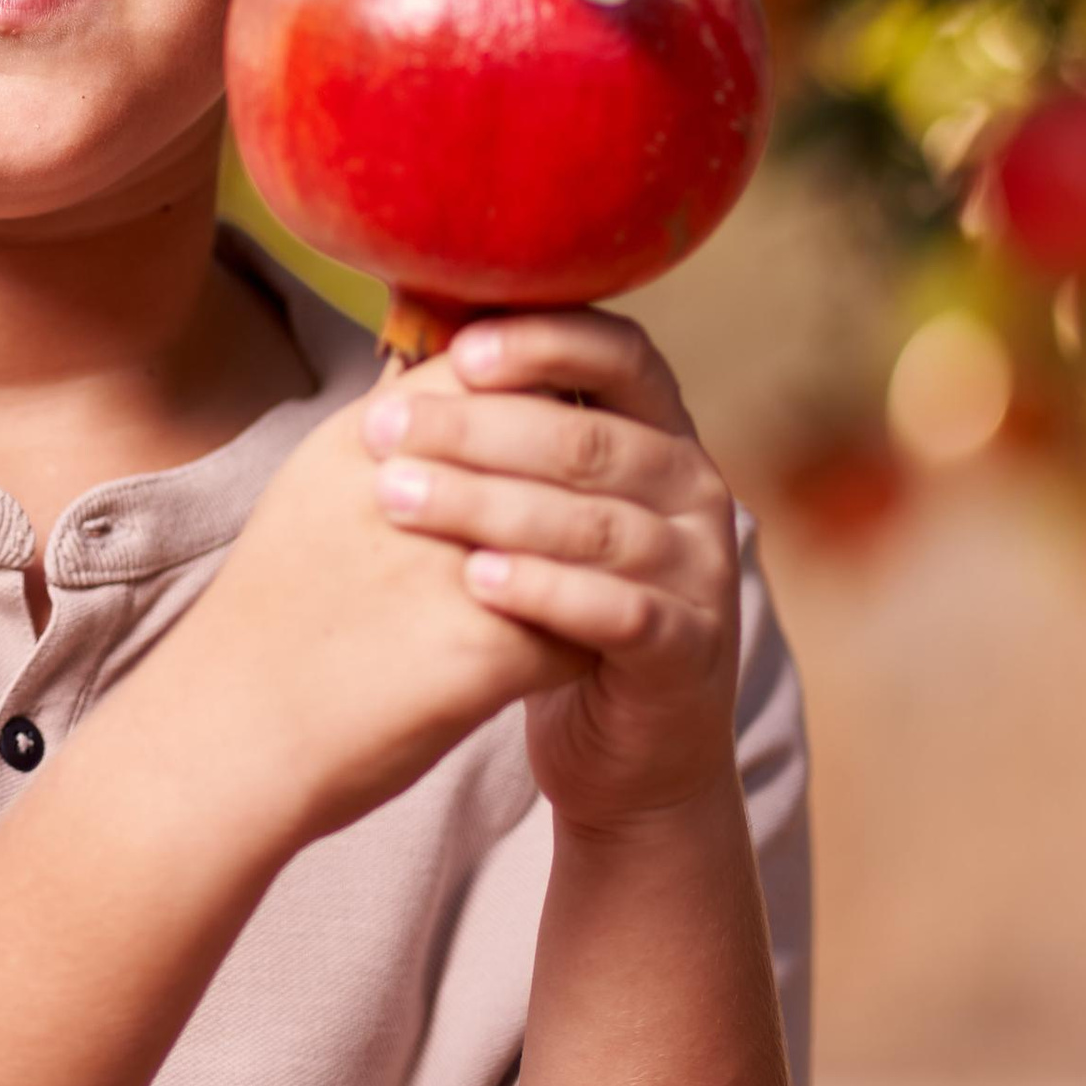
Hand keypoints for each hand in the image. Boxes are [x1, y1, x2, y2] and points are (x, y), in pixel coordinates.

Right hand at [153, 375, 587, 855]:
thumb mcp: (313, 492)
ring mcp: (451, 567)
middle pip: (559, 447)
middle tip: (606, 508)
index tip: (565, 426)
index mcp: (370, 438)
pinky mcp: (482, 651)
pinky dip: (580, 647)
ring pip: (586, 541)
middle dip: (592, 478)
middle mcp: (414, 487)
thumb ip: (394, 439)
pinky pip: (582, 634)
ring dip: (598, 564)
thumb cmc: (268, 622)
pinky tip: (565, 660)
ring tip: (594, 584)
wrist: (224, 740)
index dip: (547, 393)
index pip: (500, 373)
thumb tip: (463, 391)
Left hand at [357, 311, 740, 835]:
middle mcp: (694, 489)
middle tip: (383, 430)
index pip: (621, 354)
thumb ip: (501, 438)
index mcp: (661, 432)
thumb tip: (401, 358)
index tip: (458, 351)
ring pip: (596, 524)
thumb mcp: (538, 508)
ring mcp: (702, 570)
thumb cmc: (558, 602)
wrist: (629, 743)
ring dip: (490, 507)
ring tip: (399, 500)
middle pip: (589, 441)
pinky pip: (620, 611)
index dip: (544, 343)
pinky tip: (475, 581)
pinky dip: (546, 591)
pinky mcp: (690, 649)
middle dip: (477, 430)